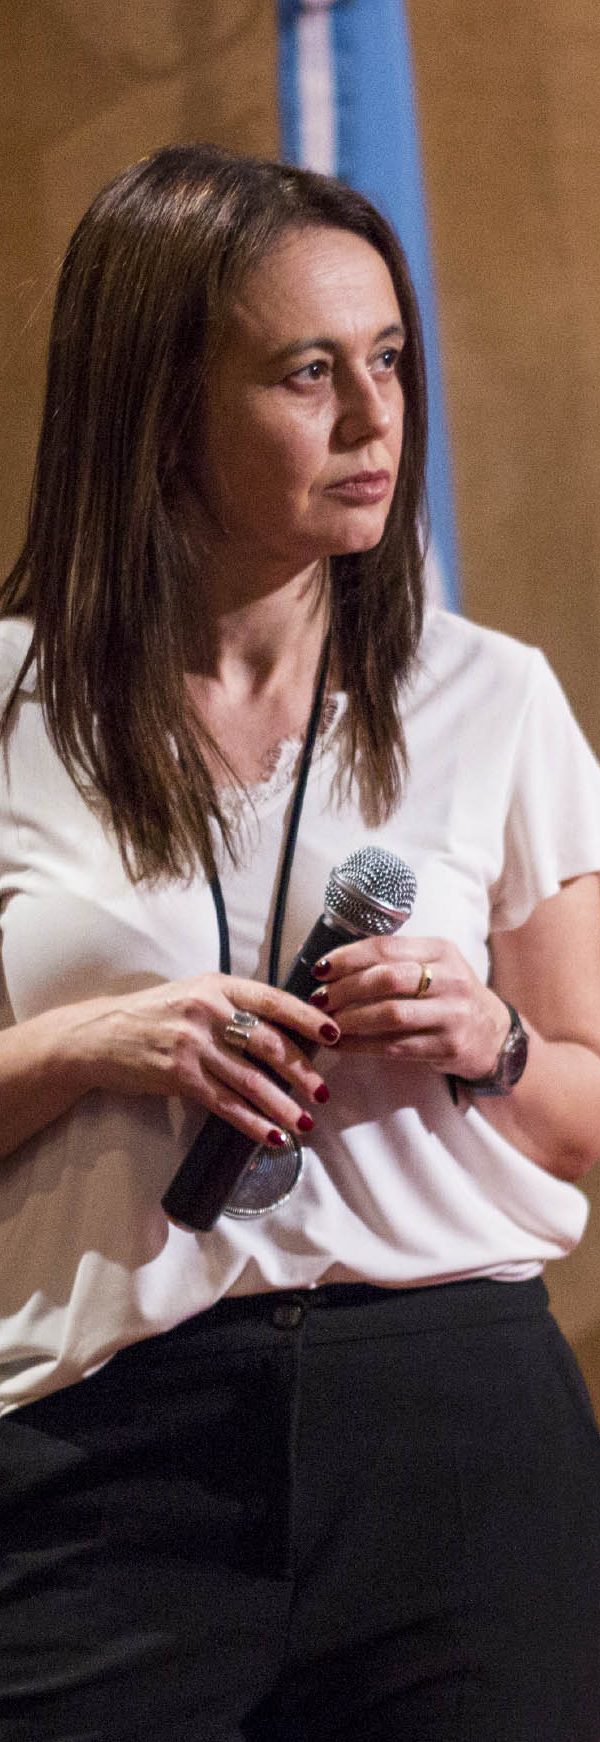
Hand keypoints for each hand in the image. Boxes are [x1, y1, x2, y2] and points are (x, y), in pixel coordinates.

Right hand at [59, 974, 339, 1147]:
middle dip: (302, 1071)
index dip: (307, 1018)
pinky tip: (271, 1135)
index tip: (334, 1035)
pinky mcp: (180, 1076)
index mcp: (217, 985)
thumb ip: (235, 1005)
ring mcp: (193, 1044)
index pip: (273, 1000)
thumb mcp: (195, 994)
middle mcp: (208, 1011)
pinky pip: (226, 1104)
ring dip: (283, 1105)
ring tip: (306, 1122)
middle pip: (269, 1043)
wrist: (100, 1035)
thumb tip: (286, 1031)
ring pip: (251, 1079)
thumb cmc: (154, 1014)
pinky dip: (253, 1122)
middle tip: (323, 1091)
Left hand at [309, 936, 510, 1080]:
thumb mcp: (433, 966)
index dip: (347, 957)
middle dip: (345, 989)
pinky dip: (363, 1046)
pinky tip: (343, 1044)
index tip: (320, 969)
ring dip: (351, 1020)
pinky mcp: (447, 1046)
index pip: (386, 947)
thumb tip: (333, 966)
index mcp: (440, 950)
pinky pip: (396, 1046)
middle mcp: (450, 978)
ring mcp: (451, 1014)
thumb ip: (394, 961)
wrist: (492, 1034)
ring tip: (327, 1023)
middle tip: (320, 999)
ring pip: (391, 1014)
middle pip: (387, 979)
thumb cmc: (448, 996)